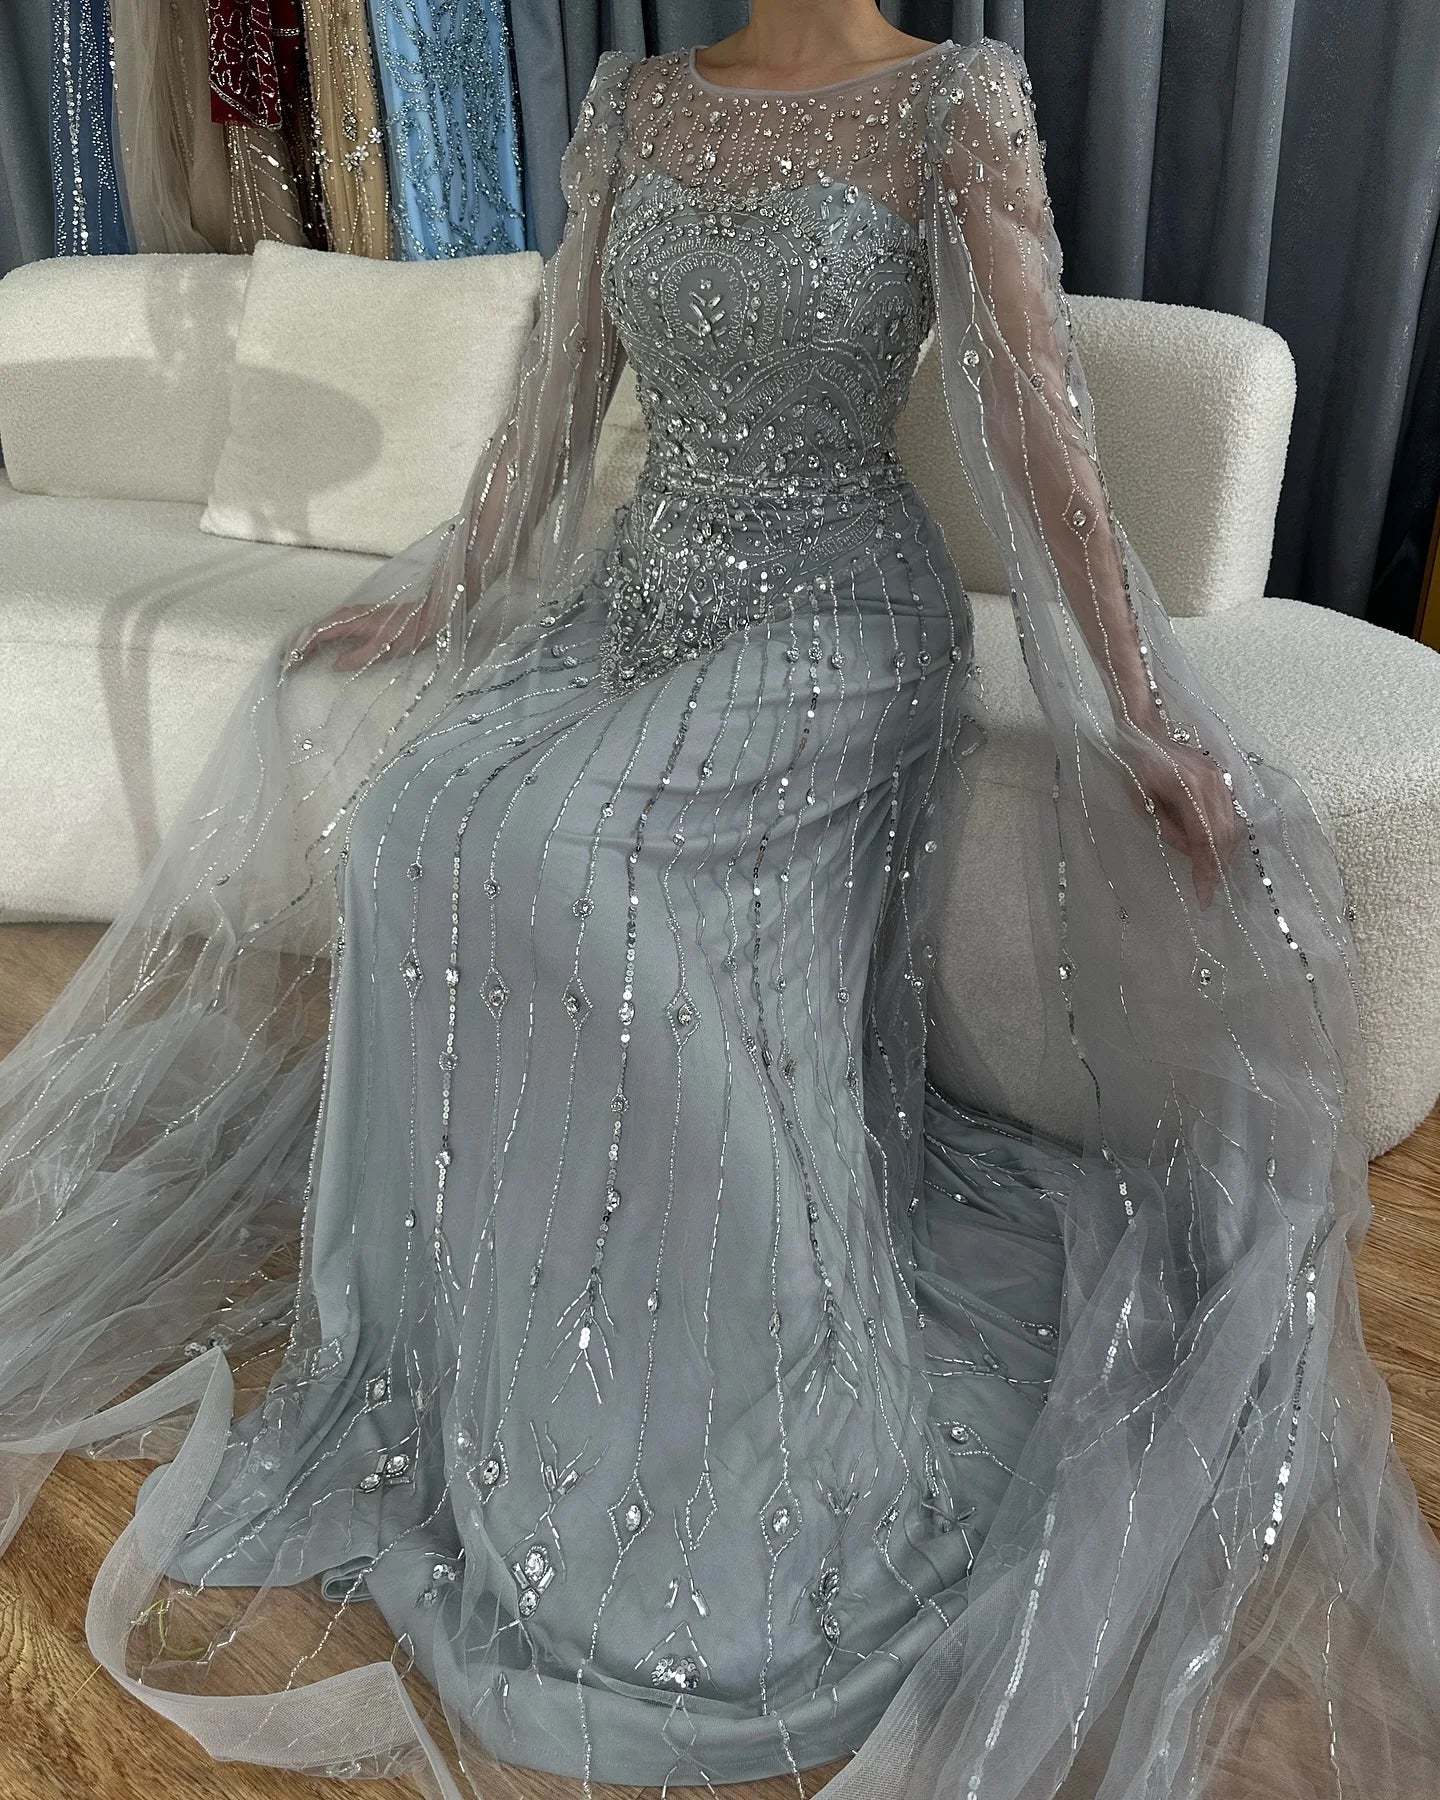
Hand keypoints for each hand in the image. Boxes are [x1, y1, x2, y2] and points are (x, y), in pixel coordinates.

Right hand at [288, 593, 444, 672]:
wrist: (427, 615)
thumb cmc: (407, 631)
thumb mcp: (383, 649)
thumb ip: (357, 657)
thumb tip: (334, 665)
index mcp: (349, 619)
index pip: (315, 633)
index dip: (300, 649)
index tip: (290, 665)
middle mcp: (346, 614)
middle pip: (313, 630)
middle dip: (297, 647)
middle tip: (286, 667)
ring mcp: (351, 616)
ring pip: (320, 629)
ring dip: (306, 645)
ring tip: (295, 662)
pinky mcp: (357, 620)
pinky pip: (330, 630)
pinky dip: (318, 641)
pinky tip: (316, 653)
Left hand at [1124, 733, 1241, 908]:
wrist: (1147, 730)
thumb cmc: (1137, 767)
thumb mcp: (1143, 803)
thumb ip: (1168, 830)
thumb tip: (1191, 854)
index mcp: (1188, 789)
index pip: (1204, 838)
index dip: (1206, 870)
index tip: (1204, 895)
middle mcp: (1211, 784)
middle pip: (1225, 835)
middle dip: (1218, 866)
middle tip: (1209, 891)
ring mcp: (1220, 778)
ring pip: (1233, 825)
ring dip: (1225, 853)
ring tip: (1213, 875)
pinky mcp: (1222, 777)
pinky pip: (1232, 813)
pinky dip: (1227, 836)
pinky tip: (1217, 851)